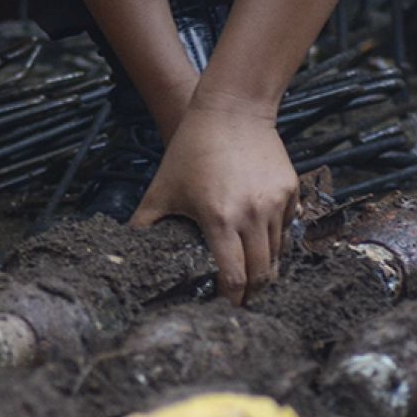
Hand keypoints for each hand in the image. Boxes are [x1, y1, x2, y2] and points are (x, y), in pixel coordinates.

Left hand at [130, 94, 297, 304]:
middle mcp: (252, 215)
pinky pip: (288, 227)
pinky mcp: (290, 191)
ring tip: (255, 275)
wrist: (232, 109)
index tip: (226, 307)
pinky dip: (277, 239)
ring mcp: (275, 203)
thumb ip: (145, 224)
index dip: (231, 298)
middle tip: (244, 300)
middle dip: (253, 292)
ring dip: (267, 268)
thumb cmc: (193, 149)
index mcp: (219, 219)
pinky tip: (263, 240)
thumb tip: (126, 252)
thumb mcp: (163, 188)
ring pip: (278, 253)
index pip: (233, 276)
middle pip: (262, 274)